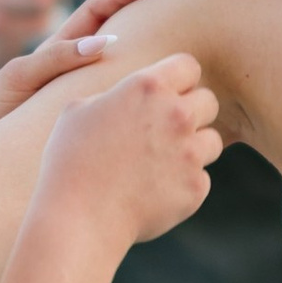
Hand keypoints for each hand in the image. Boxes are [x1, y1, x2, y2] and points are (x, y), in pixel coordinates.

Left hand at [0, 0, 160, 142]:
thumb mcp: (20, 76)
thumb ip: (56, 58)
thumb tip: (104, 43)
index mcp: (58, 48)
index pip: (98, 11)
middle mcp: (74, 67)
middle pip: (116, 31)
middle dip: (145, 13)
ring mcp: (81, 91)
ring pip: (122, 66)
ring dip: (149, 53)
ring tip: (181, 44)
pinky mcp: (84, 118)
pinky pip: (116, 98)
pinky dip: (139, 91)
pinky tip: (160, 96)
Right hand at [37, 55, 220, 248]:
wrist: (77, 217)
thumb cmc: (69, 161)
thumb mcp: (78, 110)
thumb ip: (114, 94)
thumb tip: (129, 95)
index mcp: (148, 87)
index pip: (188, 66)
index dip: (179, 80)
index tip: (169, 94)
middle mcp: (176, 114)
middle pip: (209, 101)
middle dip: (192, 113)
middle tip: (166, 131)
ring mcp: (190, 152)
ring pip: (212, 141)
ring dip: (193, 149)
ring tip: (159, 163)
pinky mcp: (196, 187)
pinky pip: (200, 178)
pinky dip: (183, 183)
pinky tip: (154, 191)